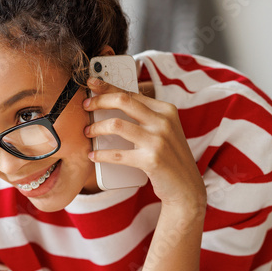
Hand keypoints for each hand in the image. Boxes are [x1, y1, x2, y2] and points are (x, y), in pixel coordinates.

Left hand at [83, 77, 205, 212]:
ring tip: (87, 132)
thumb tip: (113, 103)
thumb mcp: (164, 131)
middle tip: (85, 106)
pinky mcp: (151, 160)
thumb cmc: (169, 157)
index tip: (91, 84)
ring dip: (96, 128)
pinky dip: (101, 154)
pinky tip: (93, 155)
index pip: (132, 93)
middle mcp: (164, 121)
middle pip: (123, 101)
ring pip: (116, 125)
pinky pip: (117, 154)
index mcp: (166, 110)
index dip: (108, 87)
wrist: (186, 186)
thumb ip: (145, 117)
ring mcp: (158, 140)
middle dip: (99, 101)